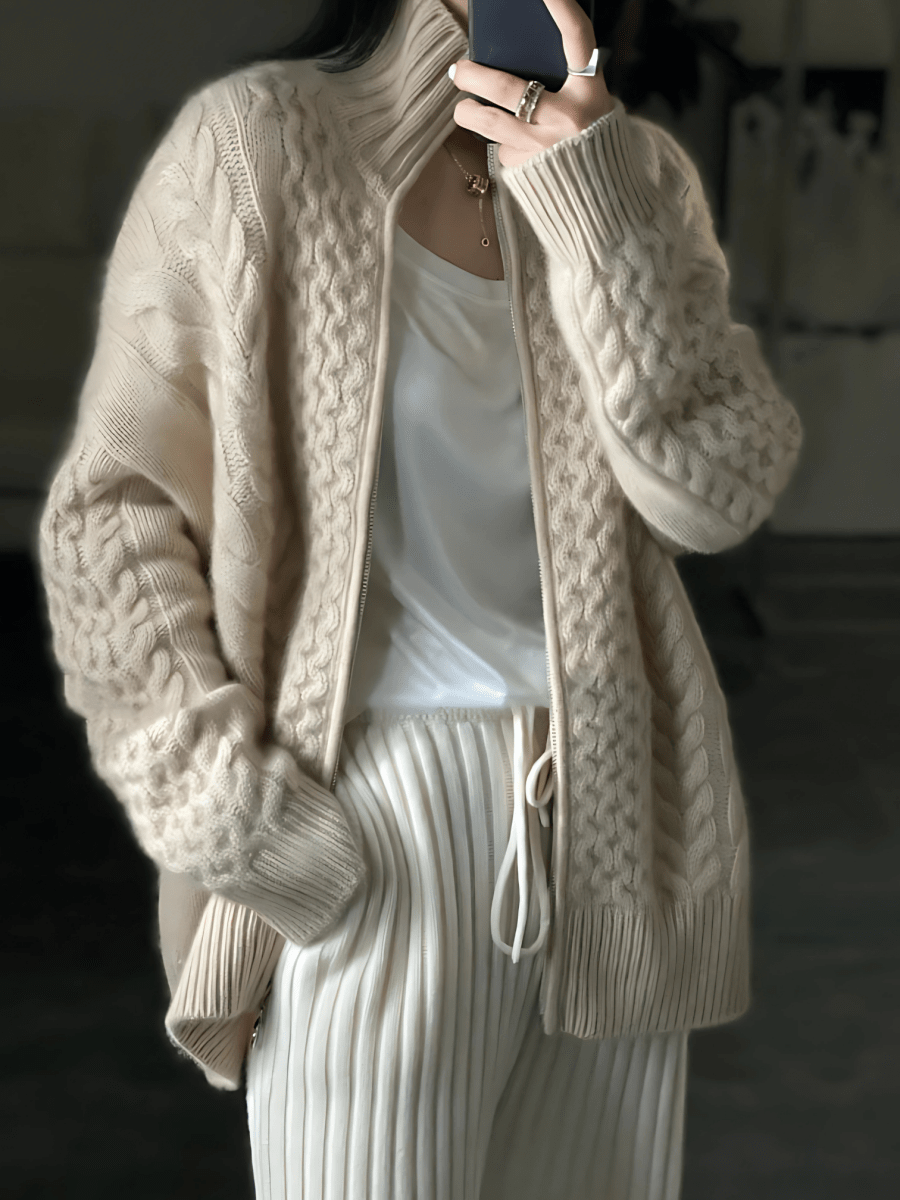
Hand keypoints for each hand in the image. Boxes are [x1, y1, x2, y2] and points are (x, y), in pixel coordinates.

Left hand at [449, 0, 615, 168]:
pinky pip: (504, 151)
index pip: (577, 37)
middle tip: (458, 70)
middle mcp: (569, 116)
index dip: (561, 8)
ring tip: (462, 109)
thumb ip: (562, 80)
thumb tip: (510, 59)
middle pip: (507, 88)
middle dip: (473, 76)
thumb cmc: (589, 134)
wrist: (601, 193)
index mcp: (590, 90)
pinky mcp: (532, 169)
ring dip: (468, 113)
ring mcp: (548, 146)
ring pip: (491, 123)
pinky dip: (503, 145)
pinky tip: (511, 144)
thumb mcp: (587, 101)